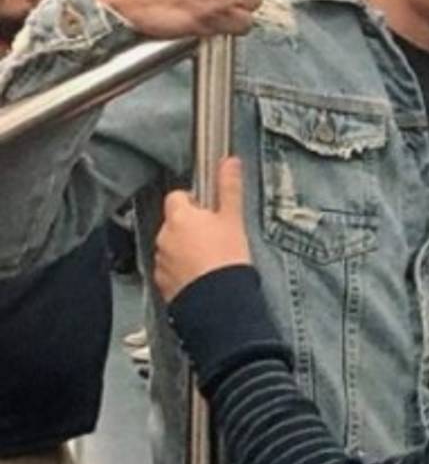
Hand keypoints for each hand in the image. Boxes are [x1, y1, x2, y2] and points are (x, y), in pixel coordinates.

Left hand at [154, 157, 250, 302]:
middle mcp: (164, 236)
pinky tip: (201, 275)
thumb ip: (228, 188)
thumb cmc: (226, 259)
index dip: (194, 201)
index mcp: (180, 217)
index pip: (177, 196)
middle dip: (190, 227)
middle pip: (174, 223)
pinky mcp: (162, 283)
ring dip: (185, 249)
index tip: (210, 211)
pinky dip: (182, 271)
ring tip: (209, 259)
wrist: (219, 301)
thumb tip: (229, 162)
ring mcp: (161, 261)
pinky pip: (170, 270)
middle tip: (214, 236)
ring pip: (171, 247)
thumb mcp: (233, 219)